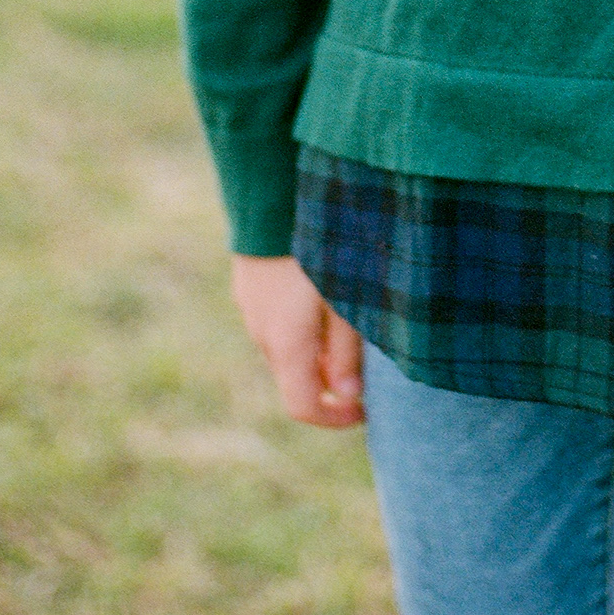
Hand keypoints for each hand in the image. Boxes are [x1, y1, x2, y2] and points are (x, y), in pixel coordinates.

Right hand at [231, 255, 364, 427]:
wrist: (272, 195)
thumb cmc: (319, 246)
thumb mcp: (346, 299)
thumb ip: (346, 352)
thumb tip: (347, 395)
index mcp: (286, 345)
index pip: (303, 407)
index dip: (334, 419)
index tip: (365, 410)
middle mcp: (261, 335)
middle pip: (295, 379)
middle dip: (329, 382)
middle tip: (364, 362)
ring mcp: (250, 310)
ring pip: (285, 350)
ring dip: (314, 352)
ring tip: (346, 320)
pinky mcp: (248, 287)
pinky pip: (274, 324)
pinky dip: (299, 328)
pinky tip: (320, 294)